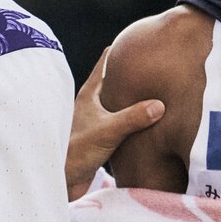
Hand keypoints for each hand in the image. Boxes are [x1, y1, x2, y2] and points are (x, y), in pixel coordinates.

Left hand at [67, 48, 163, 199]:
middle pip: (114, 80)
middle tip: (155, 63)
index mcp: (89, 94)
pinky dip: (132, 116)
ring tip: (156, 89)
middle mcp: (91, 103)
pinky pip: (119, 120)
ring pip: (117, 101)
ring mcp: (94, 120)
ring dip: (133, 96)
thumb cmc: (75, 152)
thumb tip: (160, 104)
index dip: (121, 49)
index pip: (106, 61)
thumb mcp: (107, 131)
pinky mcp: (99, 137)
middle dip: (132, 72)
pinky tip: (146, 121)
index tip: (141, 39)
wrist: (60, 182)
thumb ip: (133, 117)